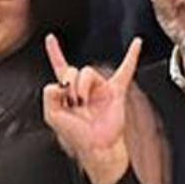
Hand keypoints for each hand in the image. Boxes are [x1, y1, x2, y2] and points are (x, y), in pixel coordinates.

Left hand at [41, 33, 141, 183]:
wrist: (95, 145)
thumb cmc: (75, 134)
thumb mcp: (52, 116)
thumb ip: (48, 96)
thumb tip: (58, 84)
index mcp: (67, 91)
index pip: (59, 66)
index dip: (54, 51)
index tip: (50, 38)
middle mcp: (83, 86)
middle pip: (72, 70)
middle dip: (69, 85)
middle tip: (72, 102)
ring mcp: (99, 87)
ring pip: (87, 72)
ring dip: (81, 87)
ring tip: (83, 103)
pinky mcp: (115, 90)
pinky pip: (126, 69)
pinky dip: (132, 56)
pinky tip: (136, 44)